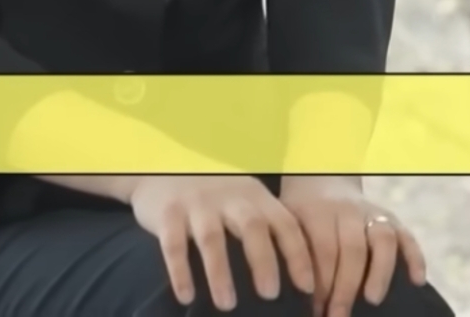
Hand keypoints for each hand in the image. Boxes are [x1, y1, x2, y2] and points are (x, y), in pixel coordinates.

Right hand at [127, 175, 315, 311]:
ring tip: (227, 304)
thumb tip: (292, 274)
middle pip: (252, 227)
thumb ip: (264, 225)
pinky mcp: (168, 213)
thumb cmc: (213, 193)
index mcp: (255, 195)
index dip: (298, 254)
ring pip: (212, 239)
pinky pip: (174, 245)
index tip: (307, 286)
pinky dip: (180, 272)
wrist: (162, 167)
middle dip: (264, 262)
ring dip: (220, 273)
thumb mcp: (243, 198)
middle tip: (270, 295)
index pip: (284, 223)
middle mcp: (229, 197)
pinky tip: (186, 297)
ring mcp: (198, 203)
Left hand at [279, 176, 426, 316]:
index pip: (323, 249)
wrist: (319, 180)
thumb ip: (292, 255)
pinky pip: (406, 236)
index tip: (316, 311)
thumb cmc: (299, 215)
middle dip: (345, 287)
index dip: (320, 283)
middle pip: (352, 248)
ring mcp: (372, 212)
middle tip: (338, 316)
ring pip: (382, 239)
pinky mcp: (390, 218)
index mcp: (316, 211)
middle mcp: (347, 209)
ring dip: (379, 272)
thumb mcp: (288, 225)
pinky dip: (415, 257)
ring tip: (372, 300)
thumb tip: (293, 297)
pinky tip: (416, 281)